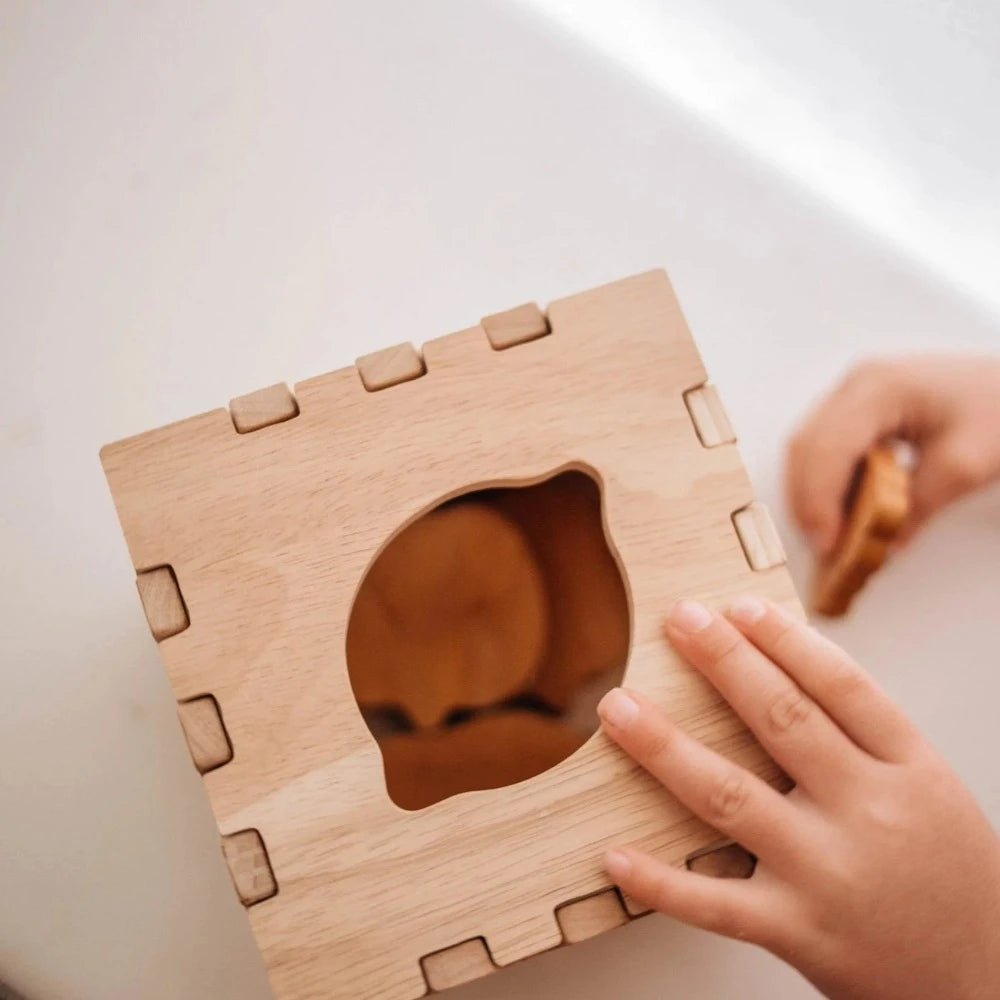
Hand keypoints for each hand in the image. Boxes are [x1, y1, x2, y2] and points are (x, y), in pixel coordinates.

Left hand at [598, 598, 999, 999]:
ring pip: (730, 796)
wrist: (985, 983)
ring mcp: (829, 874)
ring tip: (619, 708)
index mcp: (910, 770)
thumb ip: (863, 735)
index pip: (842, 685)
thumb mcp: (929, 788)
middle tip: (679, 620)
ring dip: (664, 748)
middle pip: (782, 720)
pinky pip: (716, 904)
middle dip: (723, 662)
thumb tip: (780, 665)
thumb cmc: (947, 874)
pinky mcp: (798, 932)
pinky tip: (616, 853)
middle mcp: (869, 814)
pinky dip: (661, 881)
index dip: (784, 639)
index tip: (738, 606)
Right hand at [786, 355, 999, 552]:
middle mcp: (856, 384)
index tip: (828, 542)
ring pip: (807, 447)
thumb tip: (883, 543)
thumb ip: (921, 504)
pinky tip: (839, 509)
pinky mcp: (857, 407)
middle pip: (805, 446)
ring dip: (809, 492)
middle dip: (806, 500)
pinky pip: (823, 445)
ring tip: (828, 533)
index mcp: (880, 388)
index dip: (820, 499)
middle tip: (823, 545)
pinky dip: (823, 481)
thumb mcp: (967, 463)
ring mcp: (853, 393)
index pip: (829, 448)